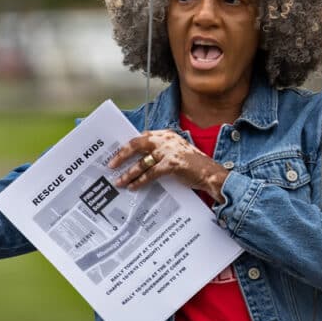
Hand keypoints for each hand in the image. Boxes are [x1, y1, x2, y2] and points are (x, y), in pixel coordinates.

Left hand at [109, 130, 229, 202]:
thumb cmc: (192, 165)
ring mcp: (169, 151)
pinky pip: (150, 174)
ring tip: (119, 181)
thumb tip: (138, 161)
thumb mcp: (174, 153)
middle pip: (137, 144)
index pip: (141, 137)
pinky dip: (140, 180)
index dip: (127, 146)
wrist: (210, 174)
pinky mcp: (172, 164)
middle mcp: (166, 139)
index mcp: (166, 134)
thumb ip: (159, 153)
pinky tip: (133, 186)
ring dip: (128, 173)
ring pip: (141, 162)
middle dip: (122, 155)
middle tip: (111, 165)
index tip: (116, 154)